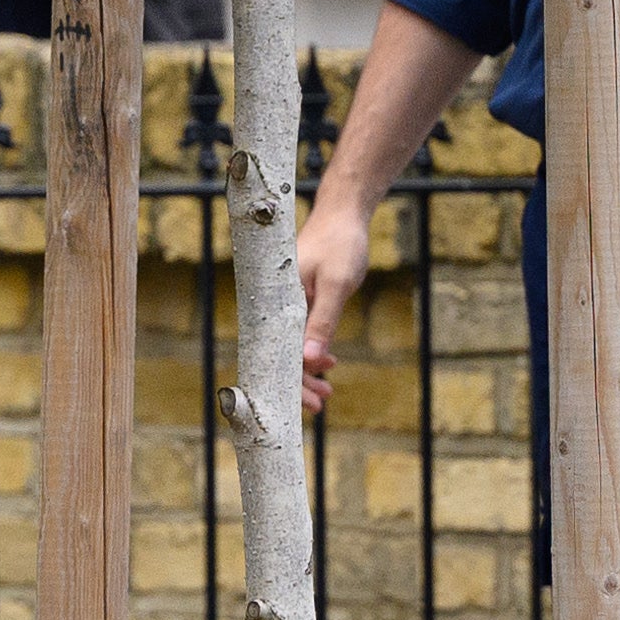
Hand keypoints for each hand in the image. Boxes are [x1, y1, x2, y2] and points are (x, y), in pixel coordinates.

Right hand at [296, 196, 374, 417]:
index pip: (275, 350)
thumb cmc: (340, 243)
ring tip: (328, 392)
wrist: (344, 214)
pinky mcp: (298, 301)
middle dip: (298, 382)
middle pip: (278, 354)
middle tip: (320, 404)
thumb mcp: (336, 284)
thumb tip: (310, 361)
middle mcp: (275, 303)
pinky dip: (312, 352)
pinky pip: (298, 334)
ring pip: (290, 347)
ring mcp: (286, 303)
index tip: (305, 402)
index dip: (289, 380)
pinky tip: (329, 363)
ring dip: (307, 370)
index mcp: (276, 298)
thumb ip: (323, 321)